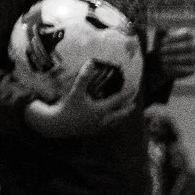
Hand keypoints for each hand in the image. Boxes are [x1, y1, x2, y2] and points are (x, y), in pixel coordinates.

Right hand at [26, 63, 140, 137]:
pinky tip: (112, 121)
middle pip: (121, 114)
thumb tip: (91, 63)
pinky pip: (108, 127)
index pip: (118, 100)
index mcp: (101, 110)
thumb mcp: (76, 91)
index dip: (127, 93)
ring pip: (116, 122)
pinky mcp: (94, 131)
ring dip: (122, 116)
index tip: (134, 88)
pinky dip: (113, 123)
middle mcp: (103, 119)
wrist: (59, 125)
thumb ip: (83, 77)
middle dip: (128, 108)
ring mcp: (100, 127)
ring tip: (127, 112)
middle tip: (135, 103)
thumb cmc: (68, 107)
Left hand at [158, 26, 194, 80]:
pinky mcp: (192, 69)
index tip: (163, 41)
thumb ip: (160, 33)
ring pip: (189, 58)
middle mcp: (194, 46)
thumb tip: (162, 26)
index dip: (175, 38)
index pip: (187, 34)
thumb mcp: (159, 40)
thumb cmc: (161, 48)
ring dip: (174, 59)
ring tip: (162, 59)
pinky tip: (165, 67)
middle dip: (174, 48)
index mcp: (188, 36)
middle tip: (161, 51)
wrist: (161, 64)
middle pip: (189, 46)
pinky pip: (187, 69)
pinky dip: (175, 68)